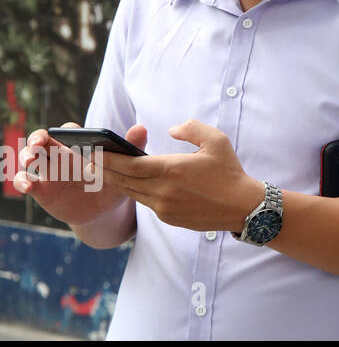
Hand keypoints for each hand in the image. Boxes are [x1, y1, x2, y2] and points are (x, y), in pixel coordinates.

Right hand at [15, 122, 141, 226]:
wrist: (105, 211)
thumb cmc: (114, 183)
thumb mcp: (123, 168)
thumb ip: (130, 147)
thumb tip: (141, 128)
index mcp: (79, 146)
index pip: (66, 131)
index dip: (61, 130)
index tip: (63, 135)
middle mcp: (61, 155)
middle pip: (42, 140)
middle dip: (36, 139)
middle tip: (37, 145)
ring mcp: (49, 172)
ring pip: (30, 157)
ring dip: (26, 156)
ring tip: (30, 162)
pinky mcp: (42, 190)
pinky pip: (25, 181)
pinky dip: (21, 181)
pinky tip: (27, 185)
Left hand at [98, 119, 264, 232]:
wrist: (243, 207)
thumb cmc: (230, 171)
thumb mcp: (216, 140)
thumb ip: (191, 129)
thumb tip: (172, 129)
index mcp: (171, 169)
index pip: (128, 164)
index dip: (107, 158)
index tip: (91, 151)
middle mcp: (162, 190)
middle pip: (123, 179)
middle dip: (103, 169)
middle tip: (88, 160)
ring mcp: (163, 207)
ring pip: (132, 192)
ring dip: (117, 181)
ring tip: (104, 171)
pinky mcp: (168, 218)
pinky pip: (145, 202)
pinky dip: (136, 191)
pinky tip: (133, 183)